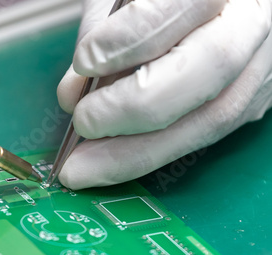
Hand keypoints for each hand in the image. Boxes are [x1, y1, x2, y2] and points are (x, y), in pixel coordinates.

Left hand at [57, 0, 271, 188]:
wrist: (209, 11)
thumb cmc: (157, 3)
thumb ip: (99, 36)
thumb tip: (72, 95)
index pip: (188, 4)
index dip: (132, 38)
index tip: (85, 62)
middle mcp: (253, 25)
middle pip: (208, 68)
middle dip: (134, 105)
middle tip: (84, 122)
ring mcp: (259, 68)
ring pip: (212, 118)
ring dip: (137, 151)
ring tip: (84, 167)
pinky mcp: (250, 103)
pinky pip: (202, 137)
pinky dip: (151, 153)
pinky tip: (112, 163)